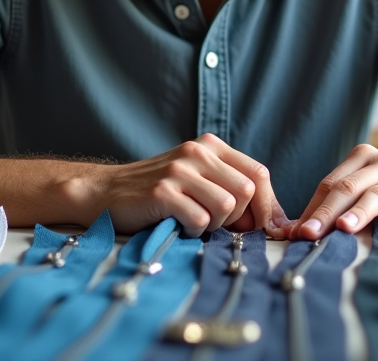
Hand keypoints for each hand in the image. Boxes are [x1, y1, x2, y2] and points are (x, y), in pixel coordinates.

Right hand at [83, 133, 291, 236]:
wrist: (105, 191)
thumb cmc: (158, 191)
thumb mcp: (197, 178)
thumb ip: (231, 188)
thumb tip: (271, 220)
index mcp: (210, 146)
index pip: (258, 173)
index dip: (267, 204)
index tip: (265, 227)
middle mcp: (197, 153)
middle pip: (246, 190)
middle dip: (239, 218)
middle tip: (219, 225)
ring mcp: (179, 171)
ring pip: (226, 205)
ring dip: (215, 224)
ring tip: (195, 222)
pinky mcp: (163, 192)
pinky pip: (200, 220)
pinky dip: (194, 231)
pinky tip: (179, 225)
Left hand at [290, 144, 377, 240]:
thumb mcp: (364, 194)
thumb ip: (333, 208)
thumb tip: (292, 232)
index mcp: (362, 158)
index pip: (331, 183)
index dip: (313, 207)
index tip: (298, 232)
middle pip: (349, 187)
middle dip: (327, 212)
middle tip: (309, 233)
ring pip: (377, 194)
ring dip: (359, 213)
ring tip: (344, 228)